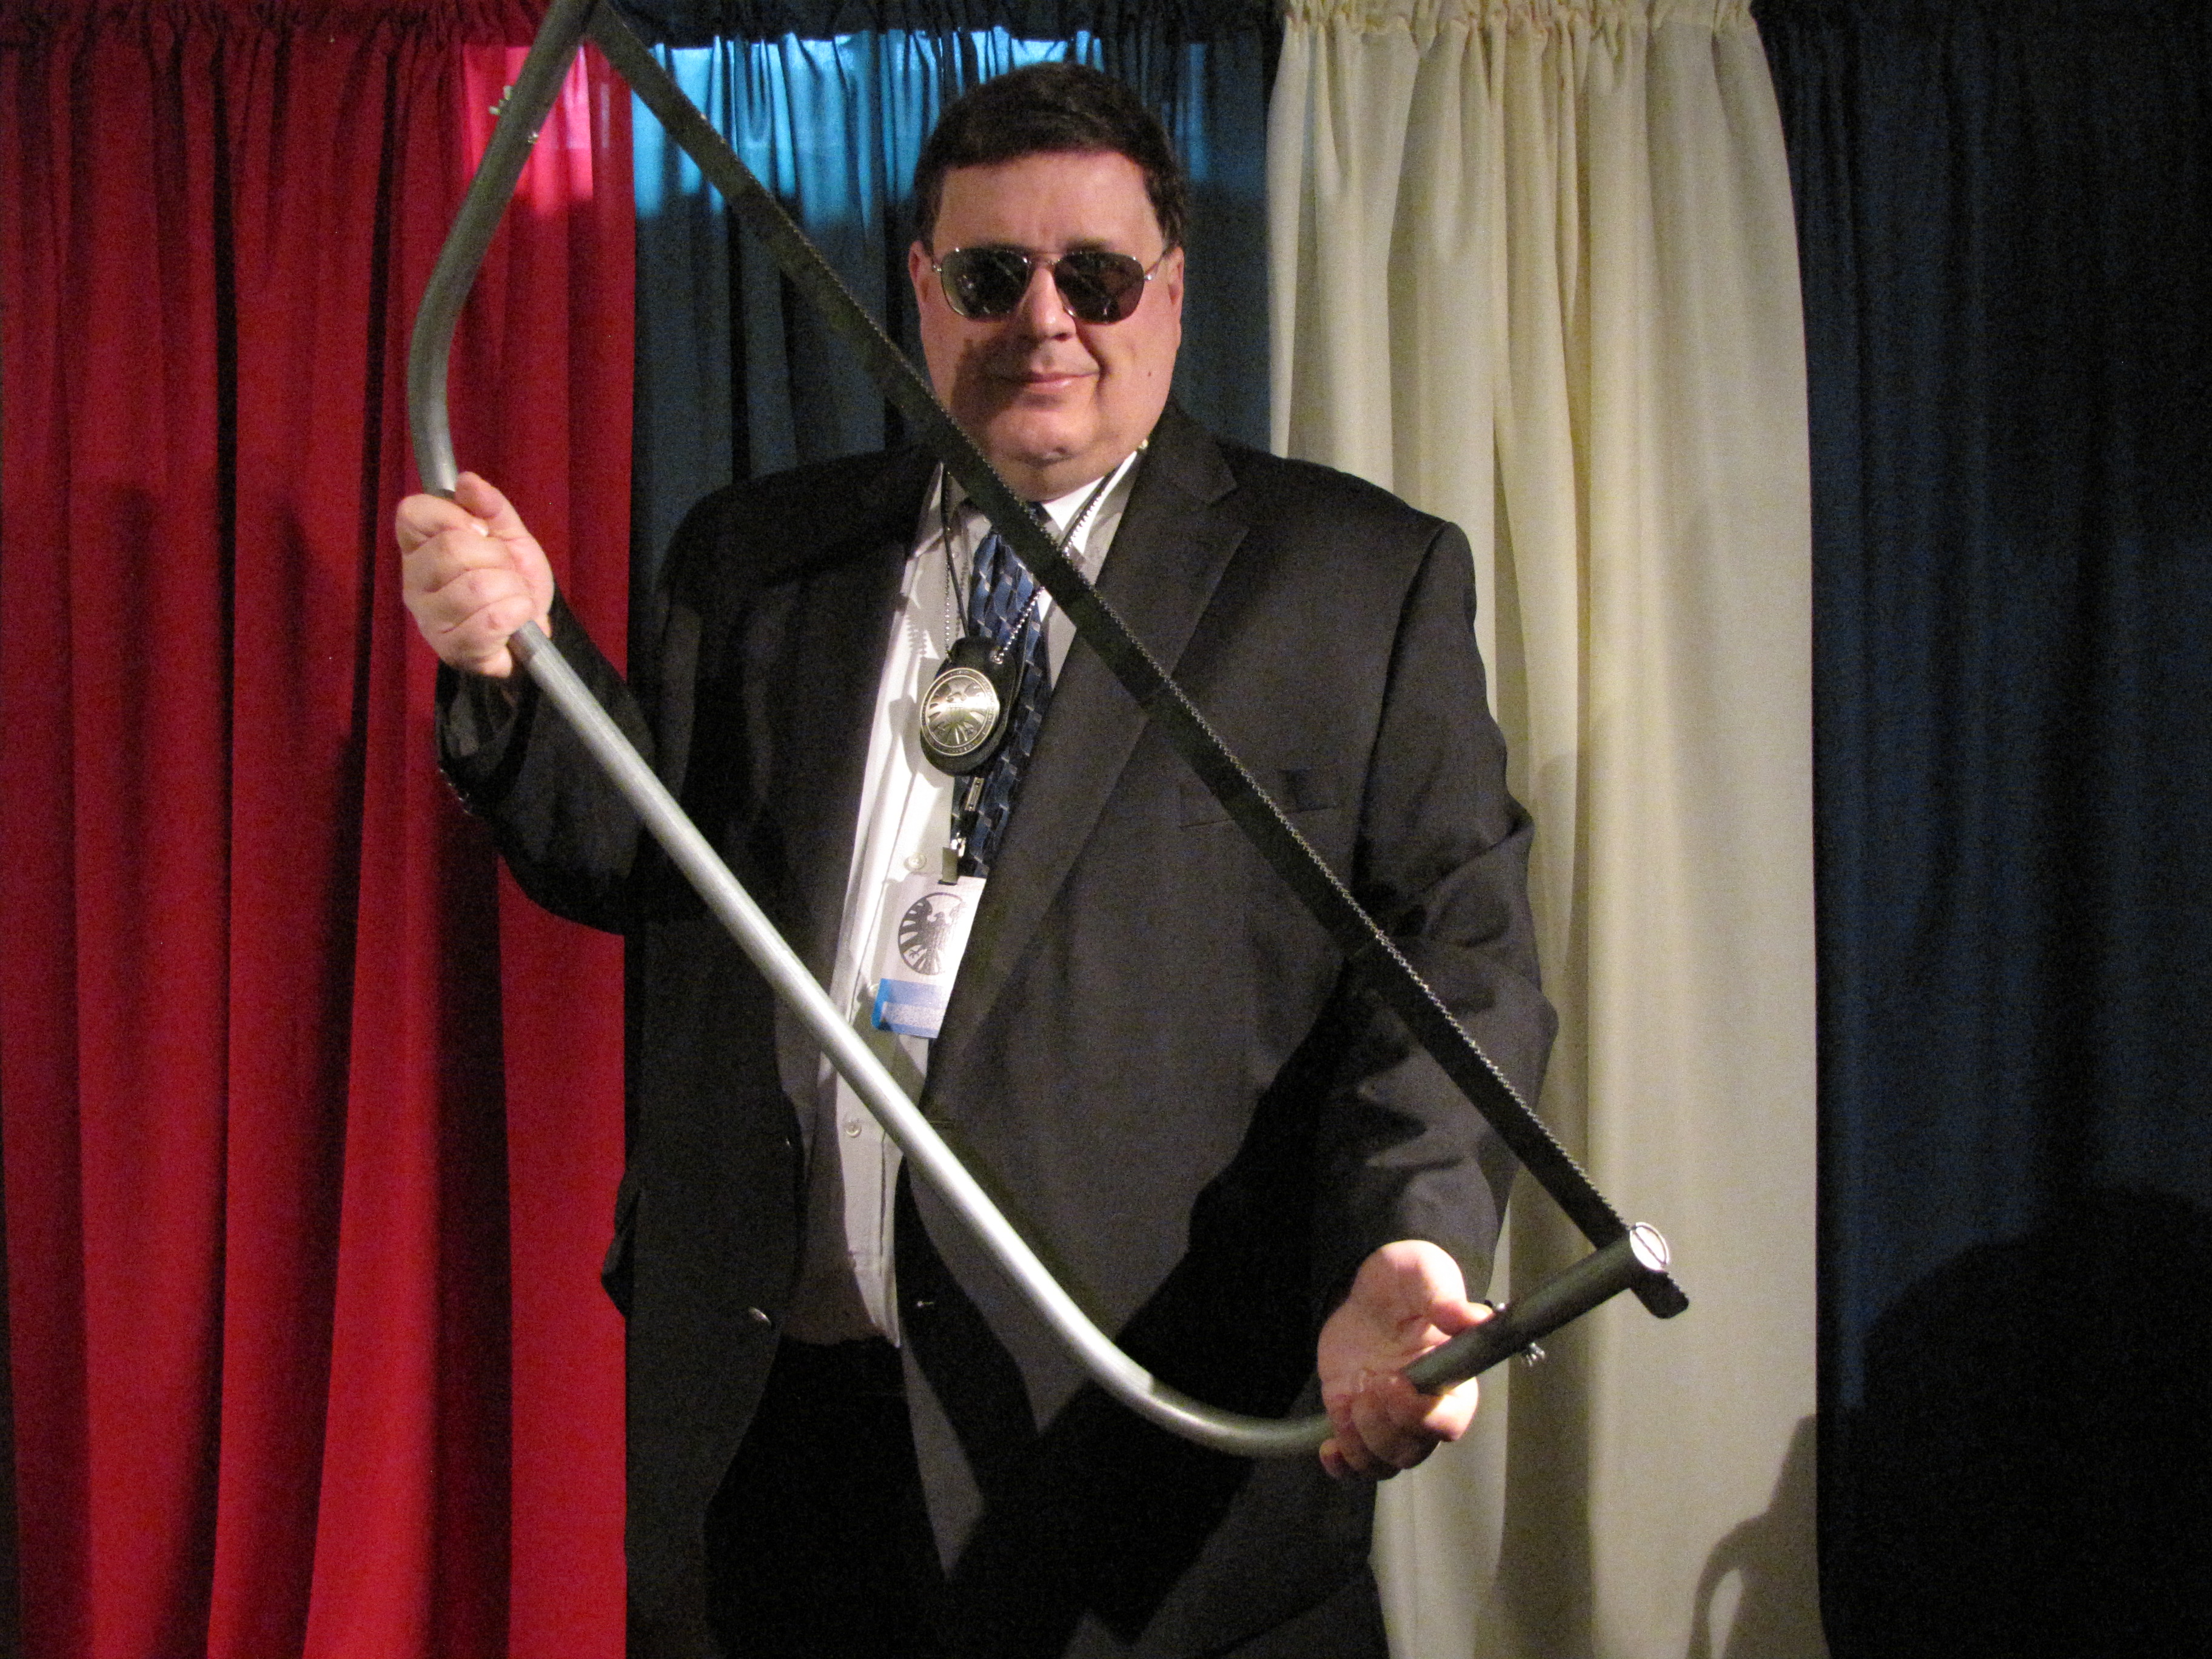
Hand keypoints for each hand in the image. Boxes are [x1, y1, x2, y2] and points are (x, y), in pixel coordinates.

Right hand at [396, 472, 553, 677]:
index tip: (481, 532)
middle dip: (497, 558)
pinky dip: (517, 615)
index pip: (413, 513)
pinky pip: (491, 621)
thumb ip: (491, 506)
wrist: (531, 633)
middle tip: (504, 572)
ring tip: (510, 598)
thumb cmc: (512, 583)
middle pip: (453, 547)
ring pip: (477, 586)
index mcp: (419, 547)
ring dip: (511, 590)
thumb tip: (467, 481)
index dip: (455, 516)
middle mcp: (414, 583)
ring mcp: (429, 619)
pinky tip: (514, 620)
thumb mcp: (509, 536)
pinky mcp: (452, 650)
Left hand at [1316, 1239, 1492, 1480]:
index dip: (1421, 1414)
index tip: (1394, 1383)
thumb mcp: (1424, 1273)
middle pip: (1414, 1449)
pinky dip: (1342, 1464)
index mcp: (1450, 1378)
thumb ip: (1445, 1296)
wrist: (1366, 1287)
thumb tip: (1470, 1317)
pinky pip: (1354, 1461)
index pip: (1450, 1421)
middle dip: (1384, 1429)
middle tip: (1368, 1387)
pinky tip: (1330, 1449)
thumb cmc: (1404, 1281)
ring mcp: (1388, 1416)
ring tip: (1350, 1403)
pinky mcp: (1356, 1418)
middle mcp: (1422, 1405)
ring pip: (1384, 1462)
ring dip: (1361, 1446)